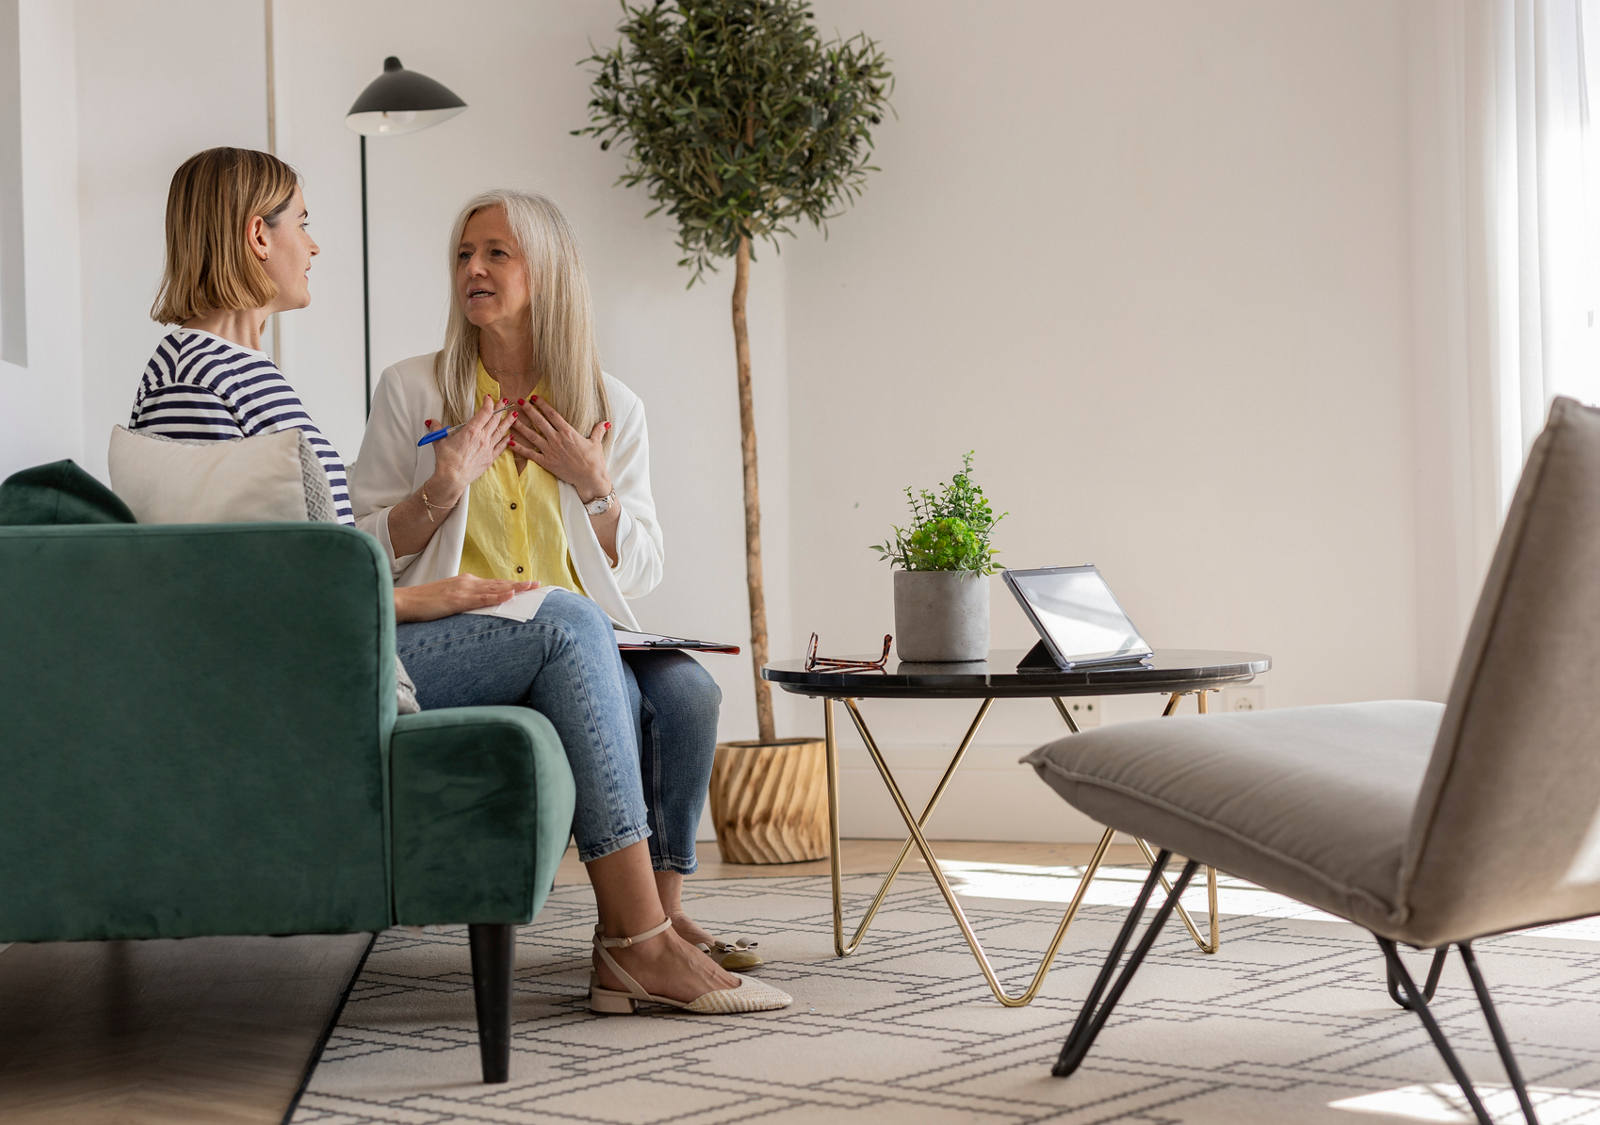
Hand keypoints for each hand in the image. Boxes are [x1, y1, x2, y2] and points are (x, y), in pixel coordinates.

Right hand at [393, 575, 537, 622]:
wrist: (405, 601)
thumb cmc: (424, 603)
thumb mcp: (447, 599)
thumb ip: (464, 600)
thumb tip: (477, 605)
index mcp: (465, 582)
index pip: (494, 583)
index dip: (511, 584)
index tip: (527, 585)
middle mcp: (467, 582)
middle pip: (499, 583)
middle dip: (519, 585)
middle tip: (538, 585)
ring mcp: (463, 590)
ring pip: (494, 589)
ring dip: (514, 588)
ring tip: (531, 588)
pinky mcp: (457, 600)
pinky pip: (481, 599)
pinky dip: (496, 597)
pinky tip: (509, 597)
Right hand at [429, 394, 514, 495]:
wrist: (453, 478)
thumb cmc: (447, 461)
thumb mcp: (440, 441)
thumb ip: (437, 429)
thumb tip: (432, 422)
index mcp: (471, 431)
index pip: (484, 412)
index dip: (488, 403)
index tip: (489, 398)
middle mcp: (482, 438)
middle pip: (495, 420)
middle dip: (501, 408)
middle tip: (505, 401)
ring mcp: (488, 448)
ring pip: (501, 431)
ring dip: (508, 422)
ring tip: (514, 414)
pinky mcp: (489, 458)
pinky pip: (501, 447)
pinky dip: (506, 440)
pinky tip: (510, 436)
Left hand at [509, 396, 609, 499]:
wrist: (590, 478)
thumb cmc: (594, 461)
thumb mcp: (596, 443)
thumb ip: (598, 431)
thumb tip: (606, 423)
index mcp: (568, 432)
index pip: (553, 415)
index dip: (543, 405)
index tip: (535, 398)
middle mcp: (557, 439)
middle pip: (539, 421)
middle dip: (529, 410)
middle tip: (519, 401)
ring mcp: (550, 451)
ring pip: (532, 436)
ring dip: (520, 426)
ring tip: (511, 418)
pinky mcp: (547, 462)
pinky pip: (530, 454)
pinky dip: (519, 448)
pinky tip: (510, 442)